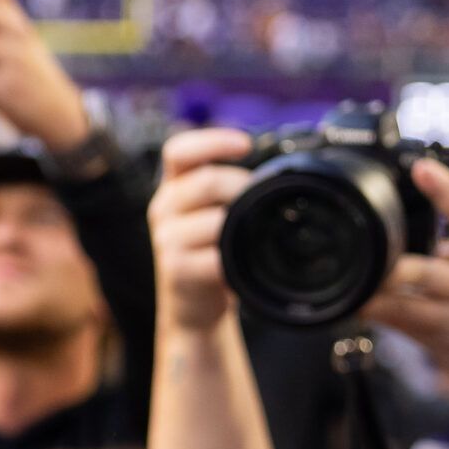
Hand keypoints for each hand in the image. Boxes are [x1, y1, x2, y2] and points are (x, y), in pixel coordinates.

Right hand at [150, 128, 257, 332]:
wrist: (194, 307)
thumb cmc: (212, 254)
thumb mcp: (216, 213)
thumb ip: (233, 189)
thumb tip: (284, 166)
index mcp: (174, 187)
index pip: (179, 151)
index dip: (212, 142)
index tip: (245, 145)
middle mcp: (164, 208)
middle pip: (204, 181)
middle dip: (242, 188)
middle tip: (260, 202)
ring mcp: (167, 239)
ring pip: (213, 218)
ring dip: (241, 226)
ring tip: (250, 236)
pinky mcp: (175, 268)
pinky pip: (216, 255)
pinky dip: (236, 259)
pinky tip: (241, 263)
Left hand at [362, 159, 448, 437]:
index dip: (445, 191)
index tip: (422, 167)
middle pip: (425, 269)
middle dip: (394, 265)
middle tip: (369, 255)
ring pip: (403, 304)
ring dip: (373, 294)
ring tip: (349, 285)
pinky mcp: (441, 346)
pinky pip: (400, 326)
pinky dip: (377, 314)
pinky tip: (353, 307)